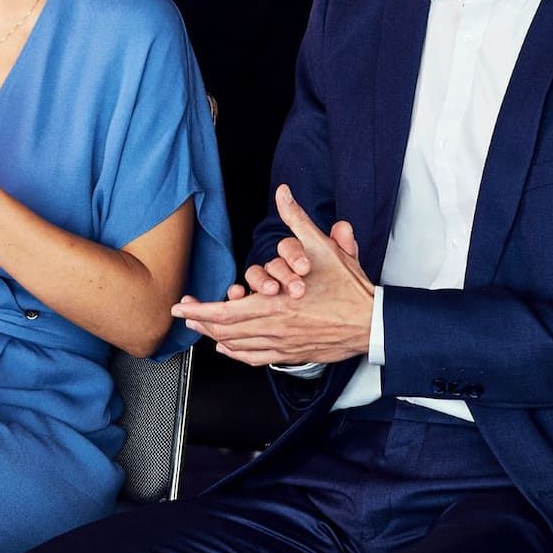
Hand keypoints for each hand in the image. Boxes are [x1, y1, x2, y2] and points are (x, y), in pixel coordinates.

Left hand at [170, 185, 373, 364]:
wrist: (372, 323)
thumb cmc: (348, 290)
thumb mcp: (323, 248)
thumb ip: (298, 220)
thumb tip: (284, 194)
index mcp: (277, 305)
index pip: (226, 312)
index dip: (200, 310)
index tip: (180, 307)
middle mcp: (275, 328)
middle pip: (225, 331)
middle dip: (201, 322)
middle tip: (185, 315)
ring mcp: (282, 344)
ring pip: (238, 345)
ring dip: (215, 336)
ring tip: (201, 328)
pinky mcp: (292, 354)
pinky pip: (256, 358)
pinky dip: (237, 353)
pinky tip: (228, 348)